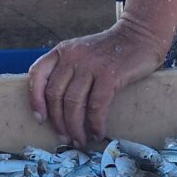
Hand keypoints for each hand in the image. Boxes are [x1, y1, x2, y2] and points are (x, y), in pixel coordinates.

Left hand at [28, 19, 166, 146]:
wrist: (141, 35)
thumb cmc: (112, 50)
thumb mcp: (82, 52)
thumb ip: (68, 69)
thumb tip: (57, 107)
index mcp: (63, 51)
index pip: (38, 74)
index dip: (35, 99)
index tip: (40, 119)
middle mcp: (73, 56)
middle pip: (55, 95)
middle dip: (58, 122)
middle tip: (65, 138)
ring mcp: (91, 64)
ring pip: (74, 103)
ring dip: (75, 128)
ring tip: (80, 140)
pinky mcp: (109, 75)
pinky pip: (96, 106)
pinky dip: (95, 124)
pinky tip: (98, 133)